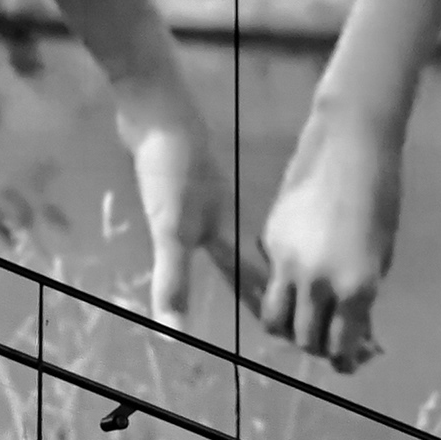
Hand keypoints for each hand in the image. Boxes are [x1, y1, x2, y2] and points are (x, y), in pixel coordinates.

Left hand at [118, 97, 267, 329]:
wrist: (156, 106)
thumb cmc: (170, 168)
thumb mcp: (170, 229)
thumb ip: (174, 279)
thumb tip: (175, 333)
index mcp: (224, 226)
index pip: (250, 274)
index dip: (263, 299)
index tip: (284, 326)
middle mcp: (220, 212)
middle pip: (240, 255)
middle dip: (253, 282)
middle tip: (265, 308)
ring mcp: (202, 192)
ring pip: (221, 233)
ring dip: (229, 257)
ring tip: (238, 278)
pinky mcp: (180, 176)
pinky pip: (197, 214)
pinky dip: (201, 232)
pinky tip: (191, 231)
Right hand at [259, 105, 401, 370]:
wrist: (349, 150)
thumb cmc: (380, 199)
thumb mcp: (381, 255)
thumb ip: (363, 295)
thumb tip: (355, 328)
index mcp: (356, 288)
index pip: (341, 345)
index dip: (343, 361)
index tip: (346, 364)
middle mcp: (318, 284)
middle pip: (306, 339)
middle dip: (317, 348)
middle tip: (326, 343)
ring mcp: (288, 265)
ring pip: (276, 319)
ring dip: (290, 329)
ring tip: (302, 321)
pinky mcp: (270, 244)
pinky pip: (271, 282)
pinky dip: (282, 291)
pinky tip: (295, 281)